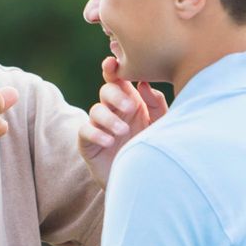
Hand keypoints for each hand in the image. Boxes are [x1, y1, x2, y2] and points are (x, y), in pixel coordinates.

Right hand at [78, 56, 167, 186]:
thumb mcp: (160, 125)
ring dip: (109, 118)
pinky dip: (96, 134)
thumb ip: (156, 104)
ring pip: (96, 110)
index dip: (112, 69)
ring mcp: (99, 126)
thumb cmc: (151, 148)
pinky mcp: (88, 143)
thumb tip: (143, 84)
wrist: (142, 182)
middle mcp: (113, 110)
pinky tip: (109, 141)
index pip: (118, 80)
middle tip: (130, 107)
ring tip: (123, 131)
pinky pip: (85, 131)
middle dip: (116, 95)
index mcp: (129, 101)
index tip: (113, 62)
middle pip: (106, 91)